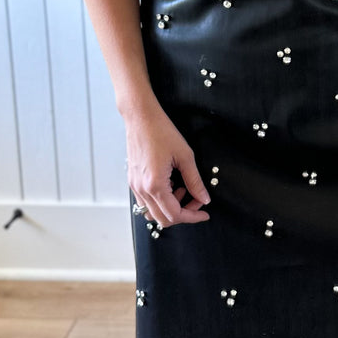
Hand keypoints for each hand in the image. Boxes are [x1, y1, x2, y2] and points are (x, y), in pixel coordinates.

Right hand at [125, 101, 210, 226]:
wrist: (140, 118)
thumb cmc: (161, 131)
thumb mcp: (185, 156)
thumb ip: (195, 181)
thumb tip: (204, 198)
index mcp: (155, 185)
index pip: (175, 215)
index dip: (192, 216)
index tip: (204, 213)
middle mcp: (142, 189)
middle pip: (163, 219)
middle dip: (183, 213)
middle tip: (196, 200)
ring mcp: (135, 186)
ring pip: (152, 213)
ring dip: (170, 208)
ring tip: (181, 188)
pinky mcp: (133, 181)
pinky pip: (146, 202)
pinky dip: (160, 200)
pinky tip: (170, 185)